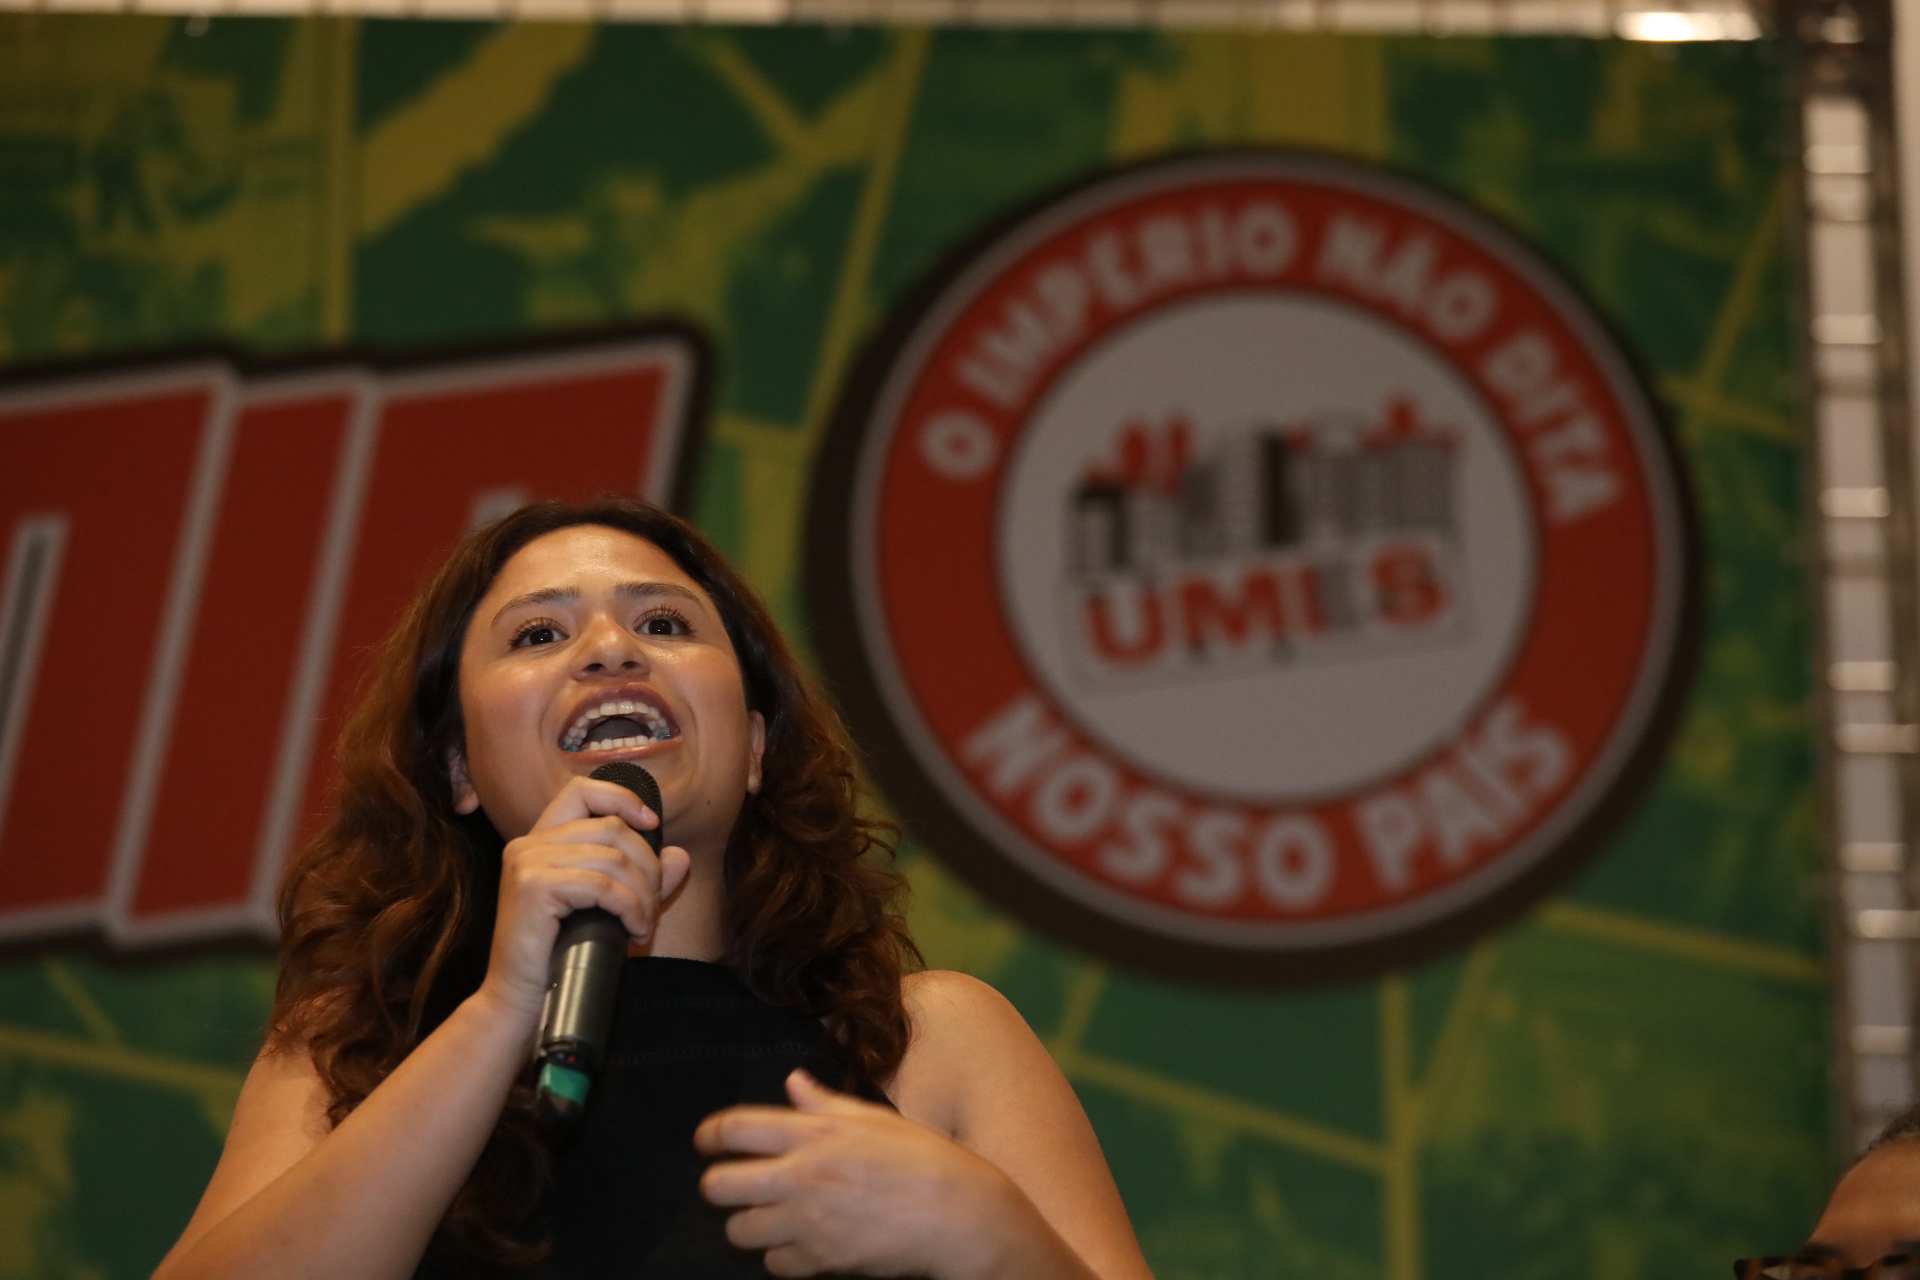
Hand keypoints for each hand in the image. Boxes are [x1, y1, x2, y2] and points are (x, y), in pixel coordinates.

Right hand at [479, 775, 691, 1018]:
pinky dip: (630, 908)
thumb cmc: (563, 954)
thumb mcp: (609, 908)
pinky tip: (634, 932)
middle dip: (647, 866)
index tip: (653, 825)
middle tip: (652, 906)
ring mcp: (527, 862)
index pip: (582, 790)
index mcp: (540, 839)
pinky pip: (602, 885)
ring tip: (644, 925)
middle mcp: (528, 843)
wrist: (522, 1000)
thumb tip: (680, 856)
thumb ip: (642, 879)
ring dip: (642, 894)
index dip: (623, 799)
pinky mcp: (533, 887)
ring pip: (612, 858)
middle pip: (611, 827)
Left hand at [697, 1070, 1024, 1278]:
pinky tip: (802, 1244)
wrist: (960, 1215)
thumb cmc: (923, 1159)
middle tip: (733, 1186)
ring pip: (738, 1231)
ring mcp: (808, 1222)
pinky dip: (782, 1258)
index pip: (733, 1127)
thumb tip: (792, 1082)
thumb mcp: (874, 1119)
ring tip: (770, 1218)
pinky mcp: (821, 1260)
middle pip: (717, 1186)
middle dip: (717, 1186)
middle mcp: (802, 1176)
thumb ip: (824, 1103)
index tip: (706, 1142)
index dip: (708, 1135)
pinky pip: (774, 1265)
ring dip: (749, 1225)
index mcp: (814, 1133)